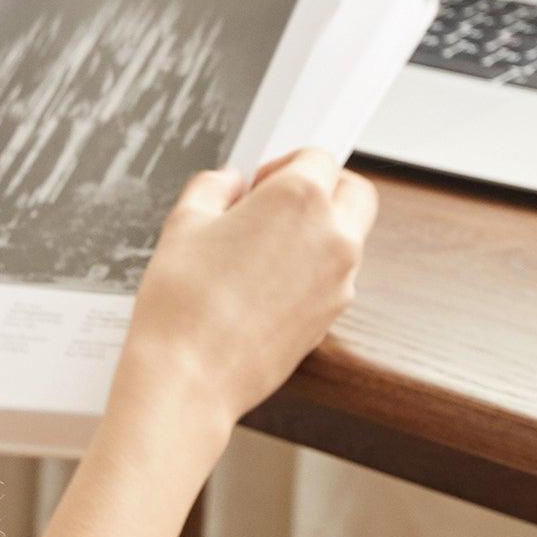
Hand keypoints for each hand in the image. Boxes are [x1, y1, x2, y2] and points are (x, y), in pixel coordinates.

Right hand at [111, 148, 379, 454]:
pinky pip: (333, 281)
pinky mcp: (331, 317)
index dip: (283, 166)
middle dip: (324, 190)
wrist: (188, 378)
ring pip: (347, 238)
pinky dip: (311, 276)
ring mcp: (339, 280)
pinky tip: (263, 292)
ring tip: (263, 256)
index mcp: (300, 198)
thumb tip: (230, 183)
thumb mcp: (184, 225)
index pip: (317, 157)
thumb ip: (213, 188)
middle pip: (354, 192)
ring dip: (318, 235)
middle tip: (281, 208)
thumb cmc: (182, 305)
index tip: (258, 186)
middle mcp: (333, 234)